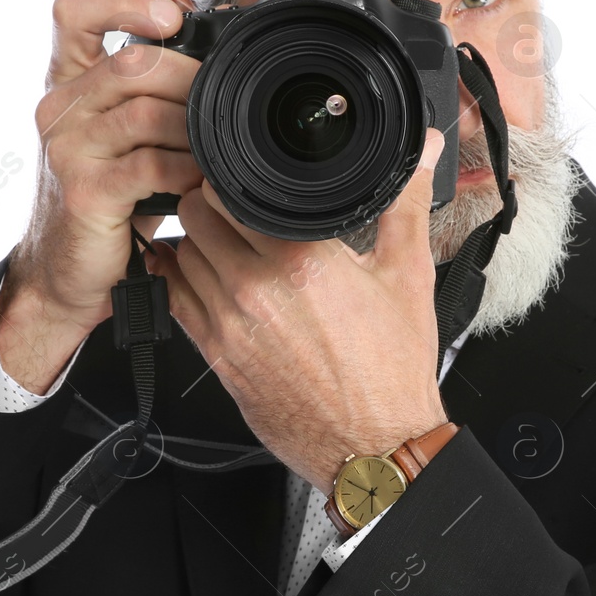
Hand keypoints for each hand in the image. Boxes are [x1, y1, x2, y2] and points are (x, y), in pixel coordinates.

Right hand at [0, 0, 202, 391]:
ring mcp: (67, 149)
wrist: (67, 273)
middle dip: (190, 81)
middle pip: (133, 63)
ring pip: (146, 112)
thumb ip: (150, 81)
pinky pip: (150, 164)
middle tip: (219, 107)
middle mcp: (58, 108)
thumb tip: (188, 11)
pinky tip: (197, 181)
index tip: (169, 15)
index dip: (122, 0)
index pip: (73, 12)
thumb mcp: (126, 132)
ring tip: (213, 150)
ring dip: (195, 131)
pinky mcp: (84, 190)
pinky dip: (186, 170)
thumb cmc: (107, 199)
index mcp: (67, 83)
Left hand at [146, 129, 451, 497]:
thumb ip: (407, 202)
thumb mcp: (408, 276)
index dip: (235, 177)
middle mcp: (257, 290)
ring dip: (192, 239)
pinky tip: (190, 271)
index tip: (246, 178)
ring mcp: (230, 326)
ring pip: (179, 254)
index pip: (235, 192)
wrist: (375, 445)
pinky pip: (174, 300)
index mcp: (303, 261)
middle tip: (228, 203)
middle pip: (196, 216)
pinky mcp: (216, 357)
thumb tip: (422, 150)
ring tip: (217, 236)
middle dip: (208, 203)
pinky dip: (175, 278)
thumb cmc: (392, 371)